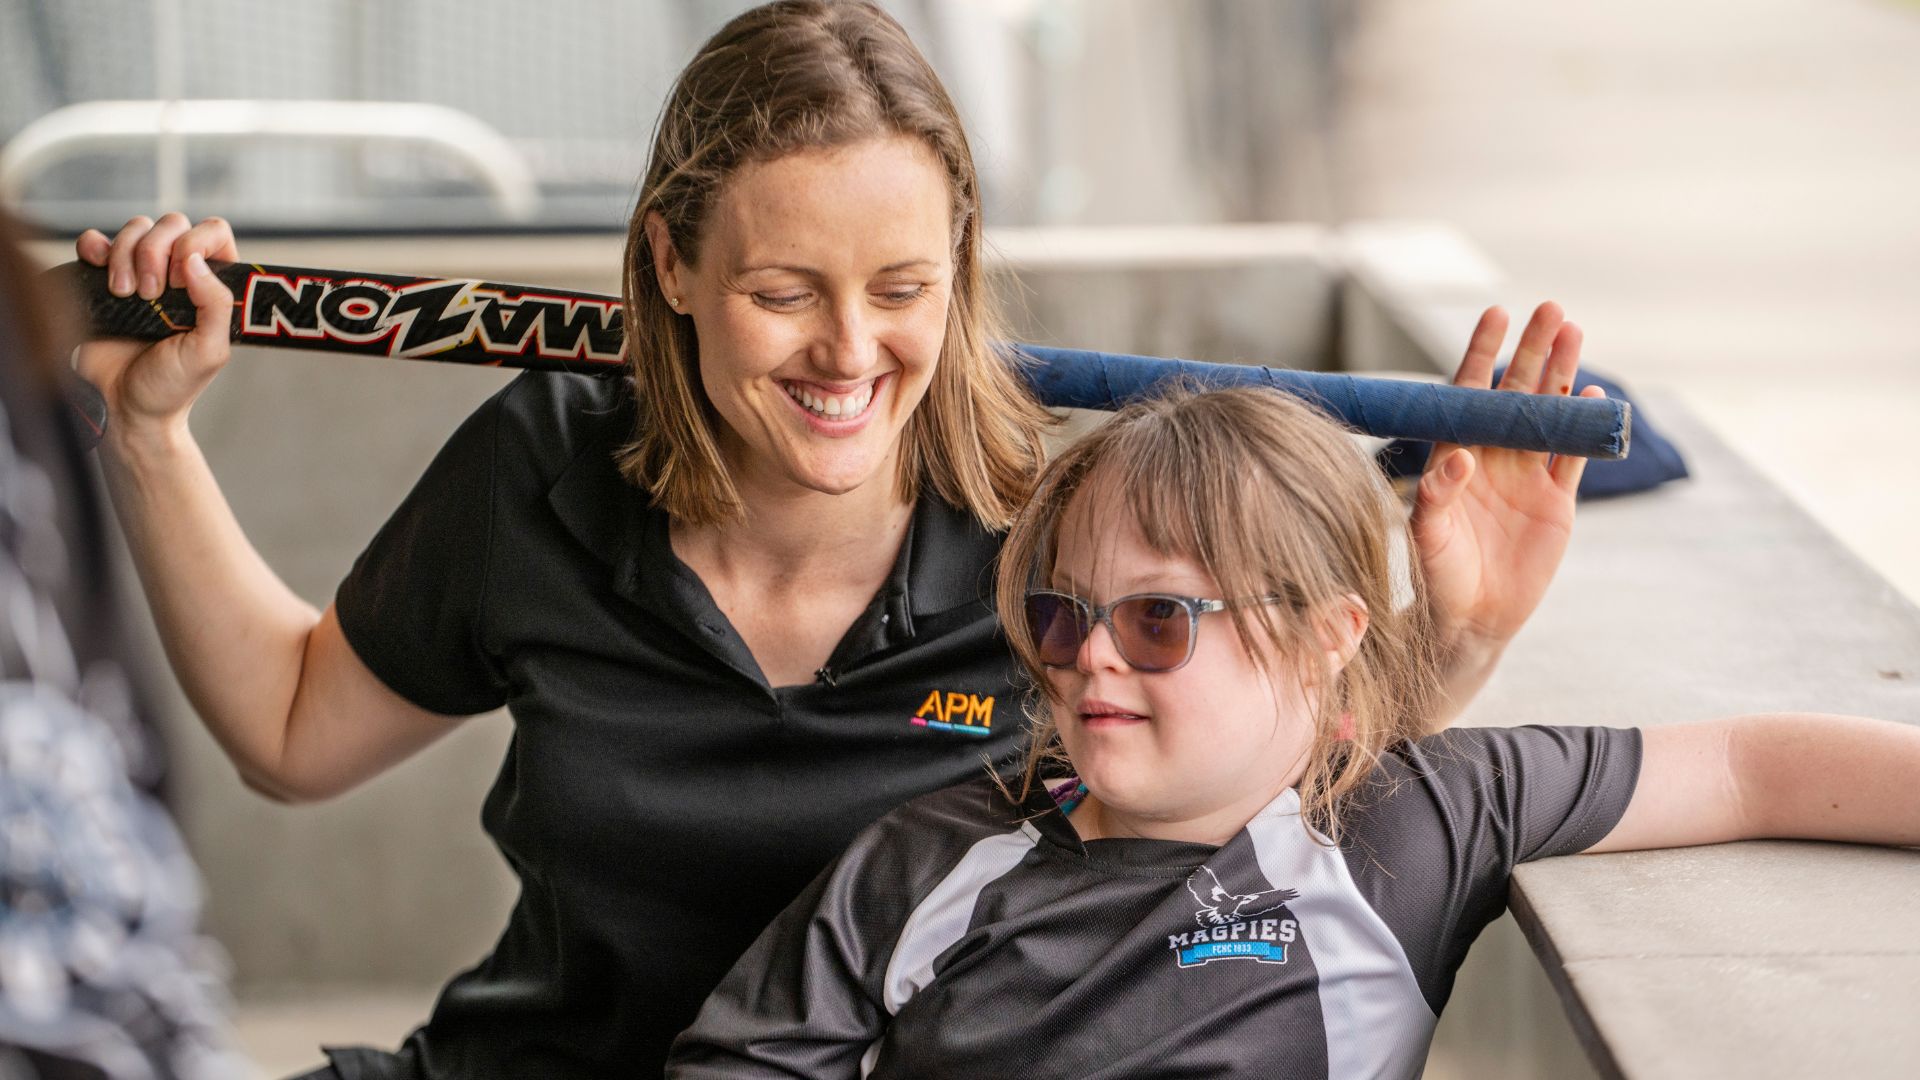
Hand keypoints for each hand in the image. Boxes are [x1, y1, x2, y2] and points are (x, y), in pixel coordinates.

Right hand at [73, 213, 238, 443]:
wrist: (122, 406)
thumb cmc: (171, 385)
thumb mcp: (208, 350)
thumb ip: (215, 304)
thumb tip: (194, 259)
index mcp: (211, 287)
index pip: (214, 233)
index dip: (197, 243)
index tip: (181, 278)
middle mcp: (177, 274)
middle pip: (171, 224)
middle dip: (157, 252)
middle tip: (150, 295)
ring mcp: (140, 272)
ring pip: (136, 228)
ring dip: (126, 255)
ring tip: (126, 295)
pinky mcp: (102, 278)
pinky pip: (97, 240)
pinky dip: (95, 247)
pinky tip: (101, 275)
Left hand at [1411, 302, 1603, 659]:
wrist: (1471, 619)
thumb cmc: (1437, 575)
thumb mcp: (1426, 535)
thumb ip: (1436, 495)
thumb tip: (1458, 459)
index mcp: (1455, 456)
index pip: (1469, 393)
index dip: (1482, 352)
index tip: (1495, 313)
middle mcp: (1492, 458)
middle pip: (1516, 392)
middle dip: (1533, 350)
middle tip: (1551, 307)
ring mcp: (1526, 477)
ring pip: (1548, 414)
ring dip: (1562, 374)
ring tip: (1575, 330)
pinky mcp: (1556, 502)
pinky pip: (1573, 456)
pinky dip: (1583, 426)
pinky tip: (1593, 392)